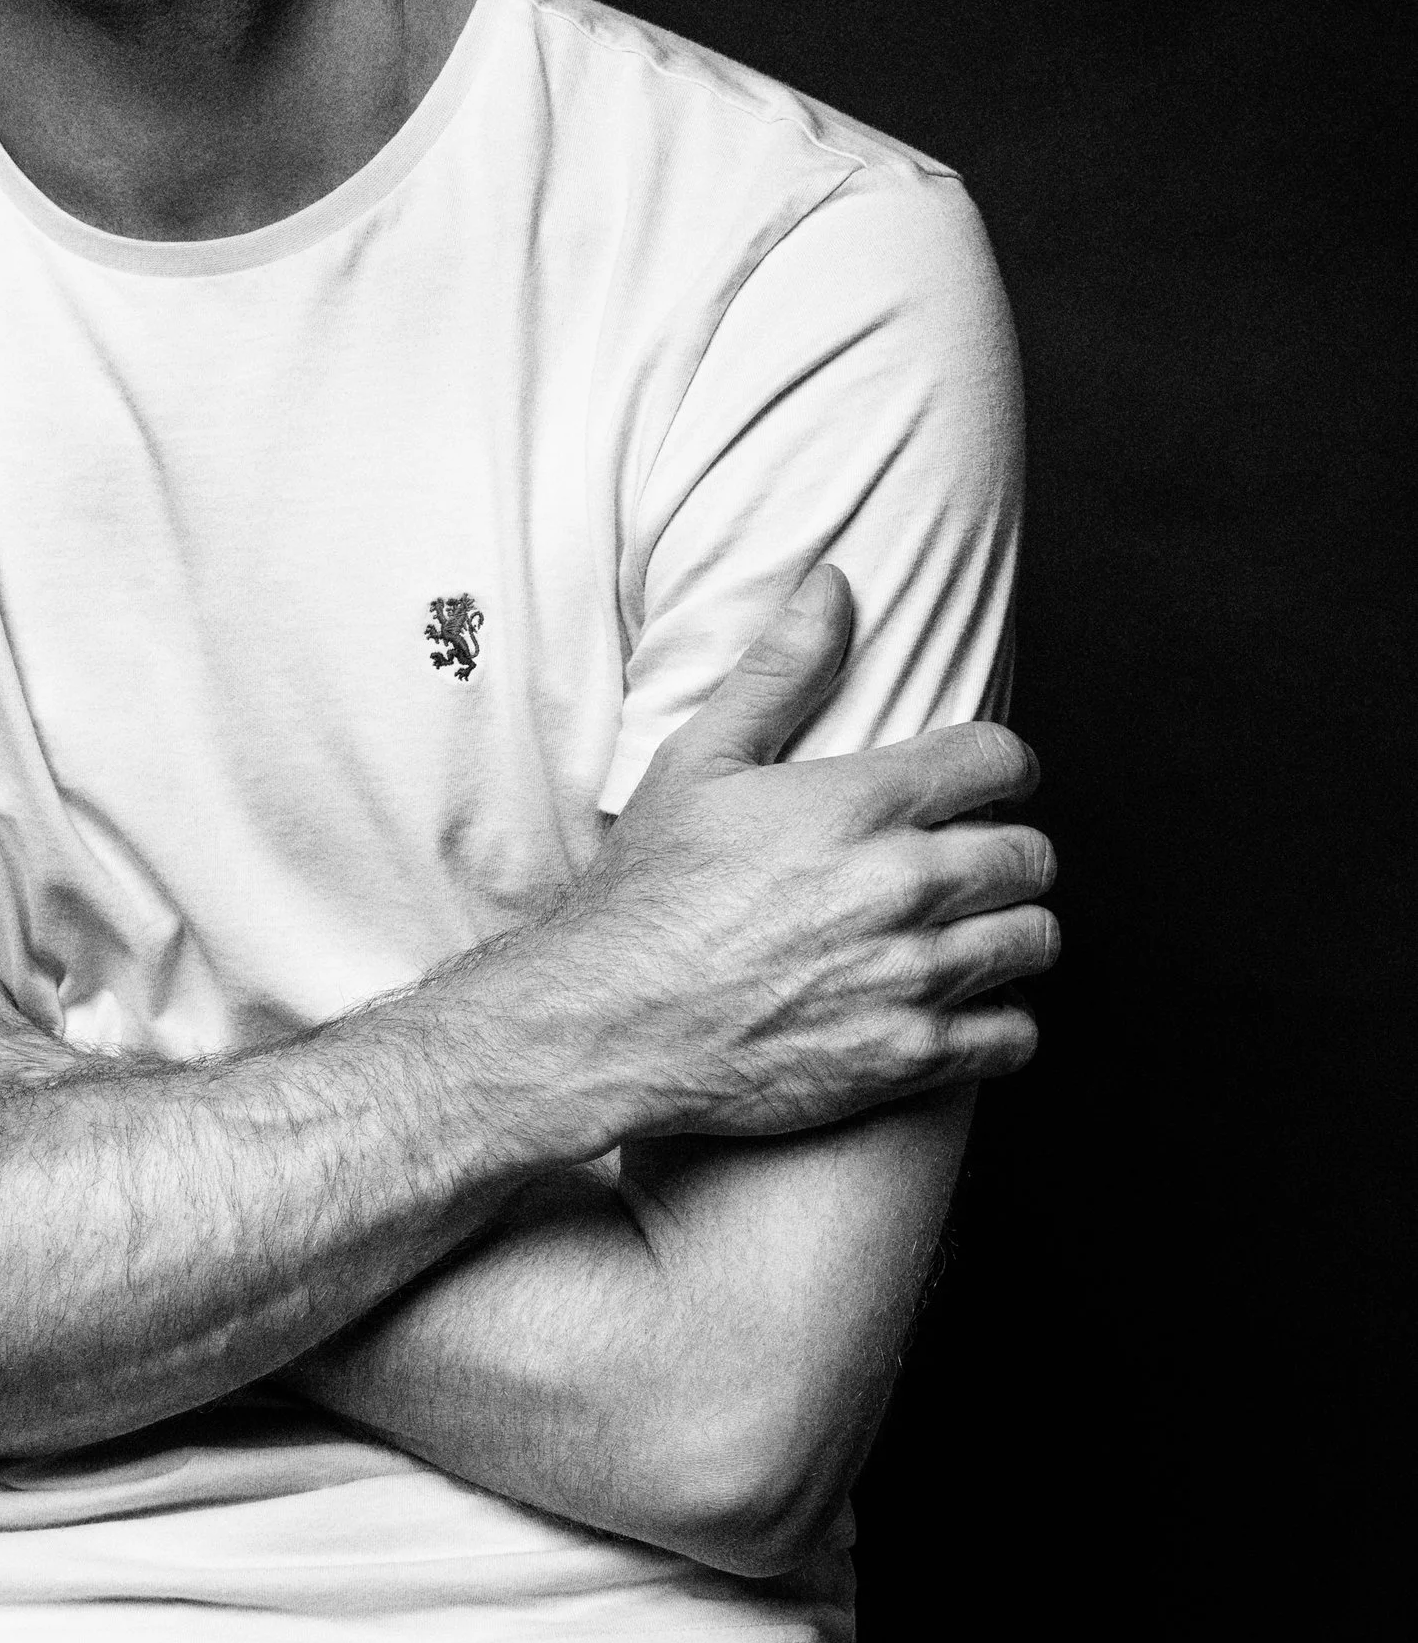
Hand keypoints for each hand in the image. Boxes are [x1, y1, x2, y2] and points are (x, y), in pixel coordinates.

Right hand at [485, 566, 1056, 1152]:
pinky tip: (961, 1008)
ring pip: (1035, 941)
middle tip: (971, 862)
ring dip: (1010, 932)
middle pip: (1031, 854)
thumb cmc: (648, 894)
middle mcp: (902, 886)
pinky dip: (999, 1021)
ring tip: (969, 932)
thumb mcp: (697, 761)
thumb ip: (779, 672)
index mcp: (860, 804)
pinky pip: (1016, 1035)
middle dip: (1007, 851)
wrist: (608, 1023)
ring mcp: (912, 976)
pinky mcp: (909, 1056)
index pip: (1000, 759)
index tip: (986, 781)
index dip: (1001, 765)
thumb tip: (833, 585)